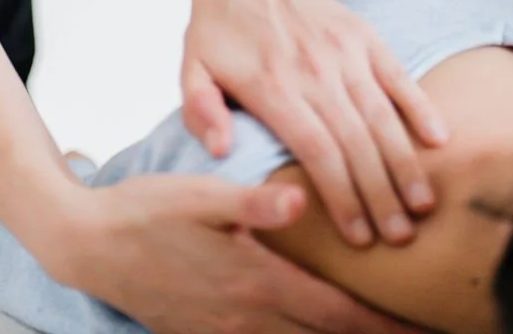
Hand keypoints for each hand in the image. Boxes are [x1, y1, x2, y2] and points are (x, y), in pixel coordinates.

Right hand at [52, 171, 422, 333]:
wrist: (90, 245)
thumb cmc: (147, 210)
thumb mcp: (200, 193)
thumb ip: (254, 202)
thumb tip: (302, 200)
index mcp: (256, 279)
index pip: (335, 311)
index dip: (381, 322)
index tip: (422, 325)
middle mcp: (247, 316)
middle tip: (417, 333)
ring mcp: (225, 332)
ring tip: (372, 332)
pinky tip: (303, 329)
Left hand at [182, 0, 449, 247]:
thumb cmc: (220, 28)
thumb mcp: (191, 68)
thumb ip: (201, 111)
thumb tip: (221, 150)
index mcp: (272, 86)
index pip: (316, 151)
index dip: (341, 197)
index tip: (358, 237)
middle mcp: (313, 70)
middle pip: (355, 143)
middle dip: (381, 195)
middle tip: (400, 238)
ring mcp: (342, 51)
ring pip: (381, 115)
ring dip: (404, 162)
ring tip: (423, 204)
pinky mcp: (362, 35)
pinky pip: (397, 74)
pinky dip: (420, 106)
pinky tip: (438, 140)